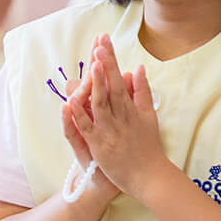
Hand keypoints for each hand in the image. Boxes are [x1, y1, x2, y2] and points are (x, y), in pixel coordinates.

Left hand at [66, 34, 166, 198]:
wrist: (150, 176)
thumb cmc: (148, 147)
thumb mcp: (149, 116)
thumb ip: (142, 92)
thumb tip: (137, 68)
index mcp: (132, 109)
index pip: (120, 80)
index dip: (111, 62)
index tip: (104, 43)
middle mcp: (121, 118)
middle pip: (112, 87)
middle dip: (105, 65)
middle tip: (99, 44)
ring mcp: (110, 132)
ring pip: (100, 105)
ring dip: (96, 85)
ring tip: (92, 64)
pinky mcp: (100, 147)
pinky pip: (87, 129)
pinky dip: (79, 116)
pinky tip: (71, 102)